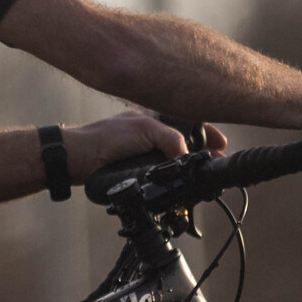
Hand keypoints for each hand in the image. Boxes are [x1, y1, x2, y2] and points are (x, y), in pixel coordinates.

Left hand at [69, 111, 225, 180]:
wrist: (80, 160)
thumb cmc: (106, 138)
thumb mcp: (146, 130)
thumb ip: (171, 140)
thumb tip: (186, 159)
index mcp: (155, 118)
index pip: (189, 121)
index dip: (207, 131)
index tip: (221, 144)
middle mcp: (152, 133)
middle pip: (186, 140)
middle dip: (203, 150)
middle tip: (216, 161)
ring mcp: (145, 151)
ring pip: (174, 157)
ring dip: (188, 164)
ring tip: (201, 174)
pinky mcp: (138, 168)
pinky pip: (162, 171)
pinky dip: (172, 176)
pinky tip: (179, 183)